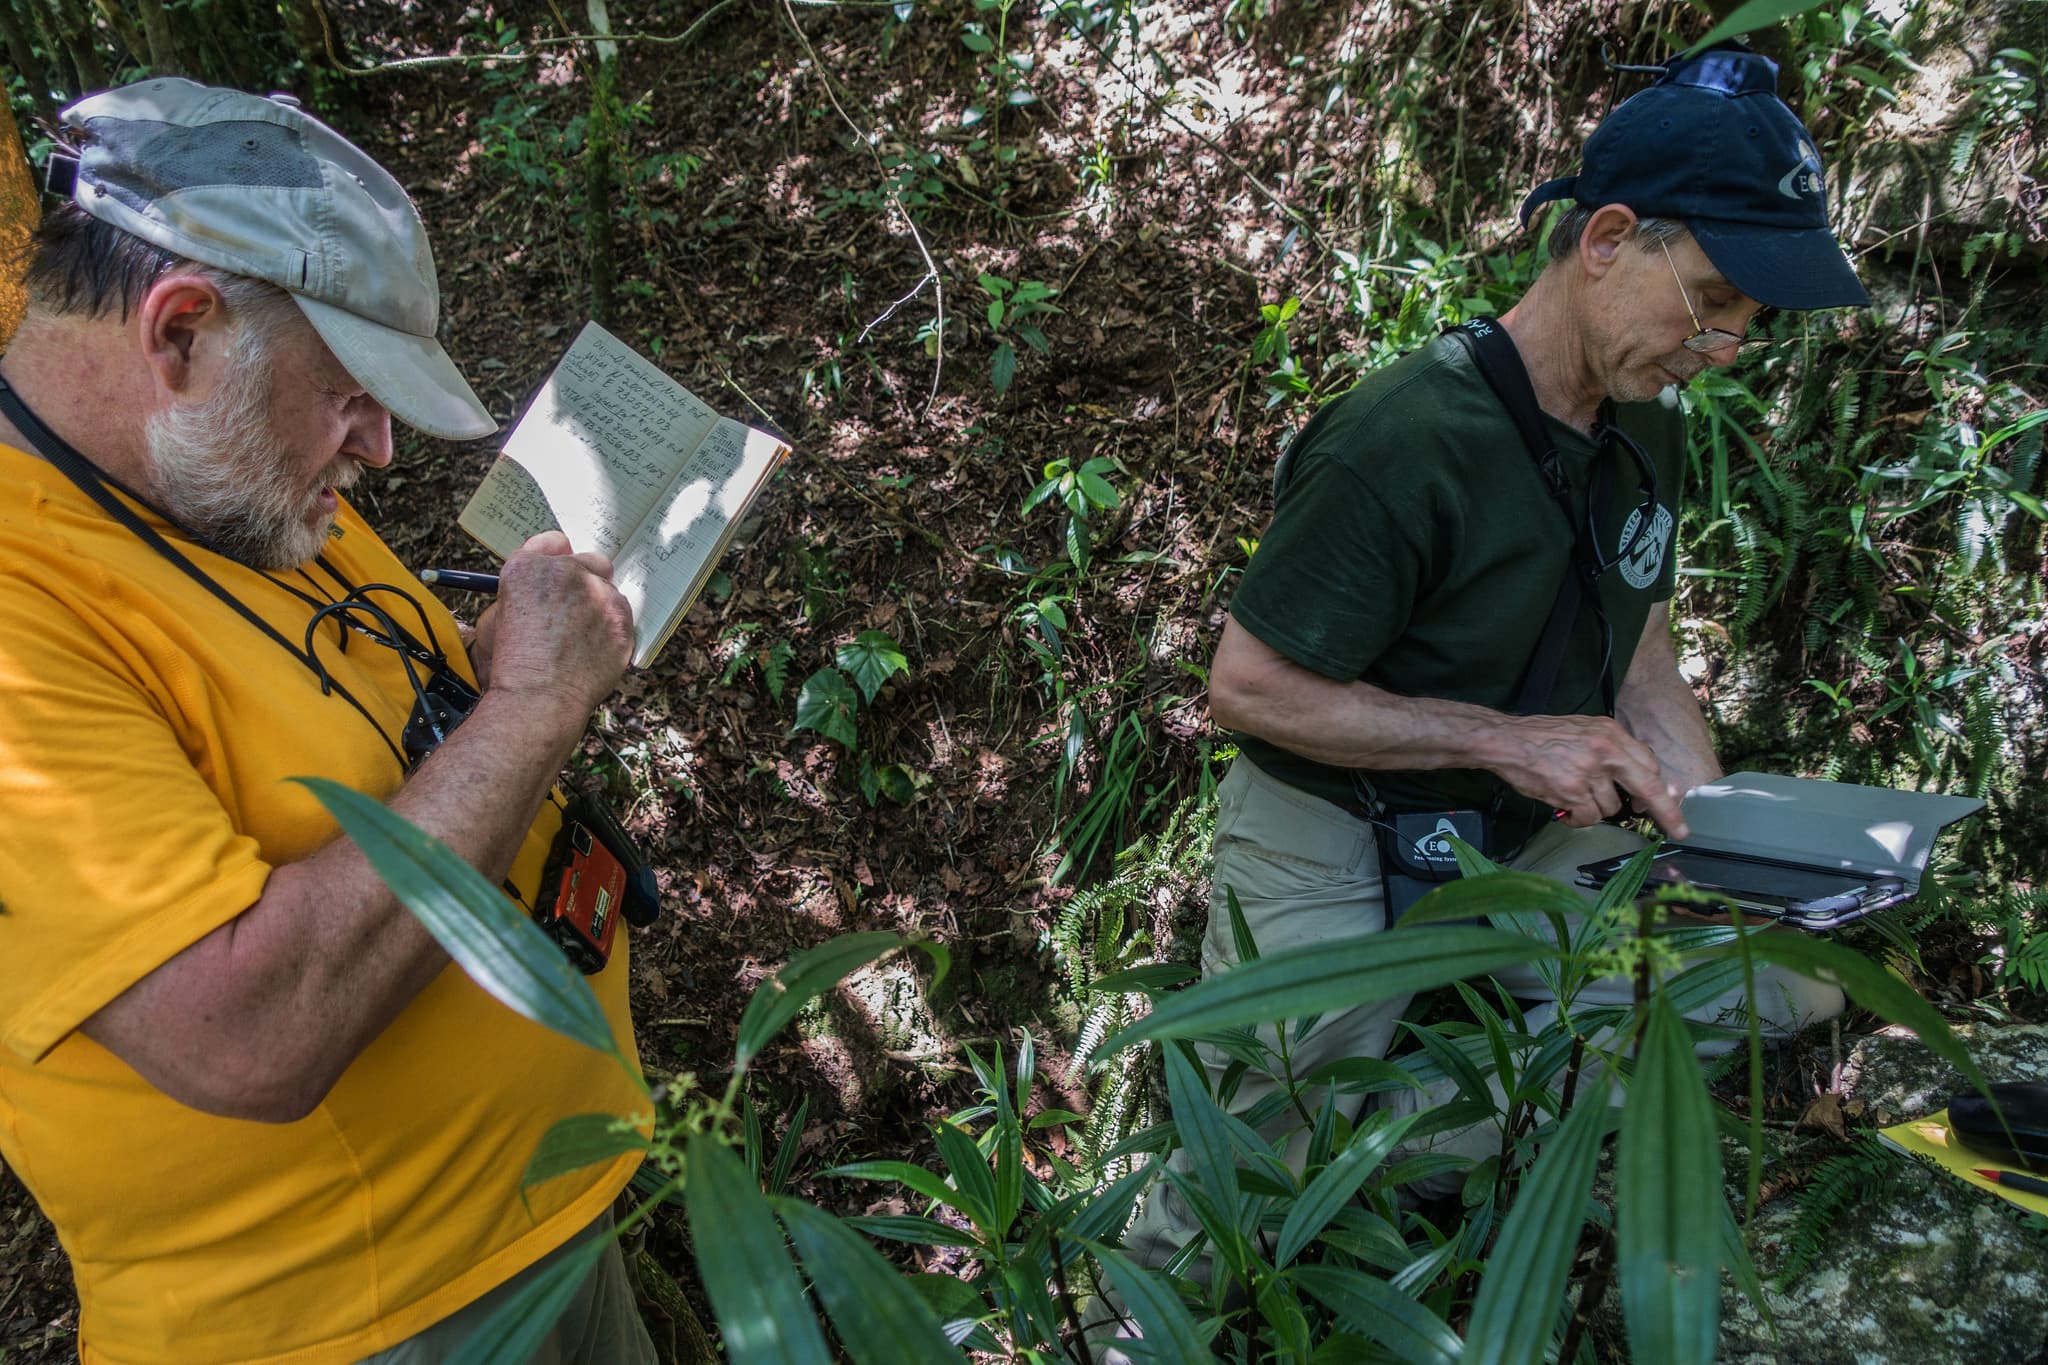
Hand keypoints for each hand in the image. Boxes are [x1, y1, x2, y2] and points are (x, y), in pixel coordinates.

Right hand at [468, 532, 633, 718]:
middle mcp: (566, 571)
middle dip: (585, 580)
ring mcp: (598, 592)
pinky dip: (612, 629)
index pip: (553, 542)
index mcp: (528, 567)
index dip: (558, 559)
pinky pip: (621, 616)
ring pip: (608, 590)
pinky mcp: (621, 618)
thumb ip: (525, 588)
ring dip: (599, 606)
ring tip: (580, 640)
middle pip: (590, 561)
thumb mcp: (496, 617)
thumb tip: (551, 577)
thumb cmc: (511, 665)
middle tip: (574, 610)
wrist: (539, 697)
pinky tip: (595, 650)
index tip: (560, 574)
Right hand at [1481, 712, 1689, 838]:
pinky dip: (1578, 819)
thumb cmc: (1541, 737)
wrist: (1506, 741)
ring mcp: (1589, 772)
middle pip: (1648, 788)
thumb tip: (1635, 778)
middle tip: (1678, 830)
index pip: (1648, 763)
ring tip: (1574, 798)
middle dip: (1666, 812)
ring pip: (1611, 807)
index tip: (1668, 803)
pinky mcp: (1572, 791)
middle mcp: (1605, 751)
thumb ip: (1611, 749)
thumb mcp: (1585, 730)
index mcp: (1611, 733)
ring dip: (1595, 809)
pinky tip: (1565, 810)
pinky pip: (1588, 817)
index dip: (1658, 787)